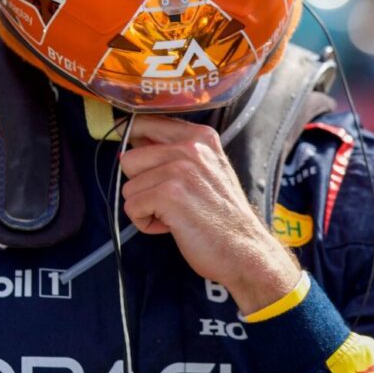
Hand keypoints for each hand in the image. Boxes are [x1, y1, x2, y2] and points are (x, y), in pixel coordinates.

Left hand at [119, 115, 300, 314]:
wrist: (245, 251)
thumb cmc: (222, 217)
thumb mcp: (206, 170)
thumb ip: (174, 153)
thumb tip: (131, 142)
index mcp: (199, 137)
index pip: (145, 121)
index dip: (132, 143)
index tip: (139, 162)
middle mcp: (191, 146)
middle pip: (129, 159)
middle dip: (141, 186)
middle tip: (170, 202)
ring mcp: (180, 169)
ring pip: (128, 187)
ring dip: (145, 207)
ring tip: (175, 216)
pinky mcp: (170, 194)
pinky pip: (131, 207)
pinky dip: (146, 223)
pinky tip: (172, 227)